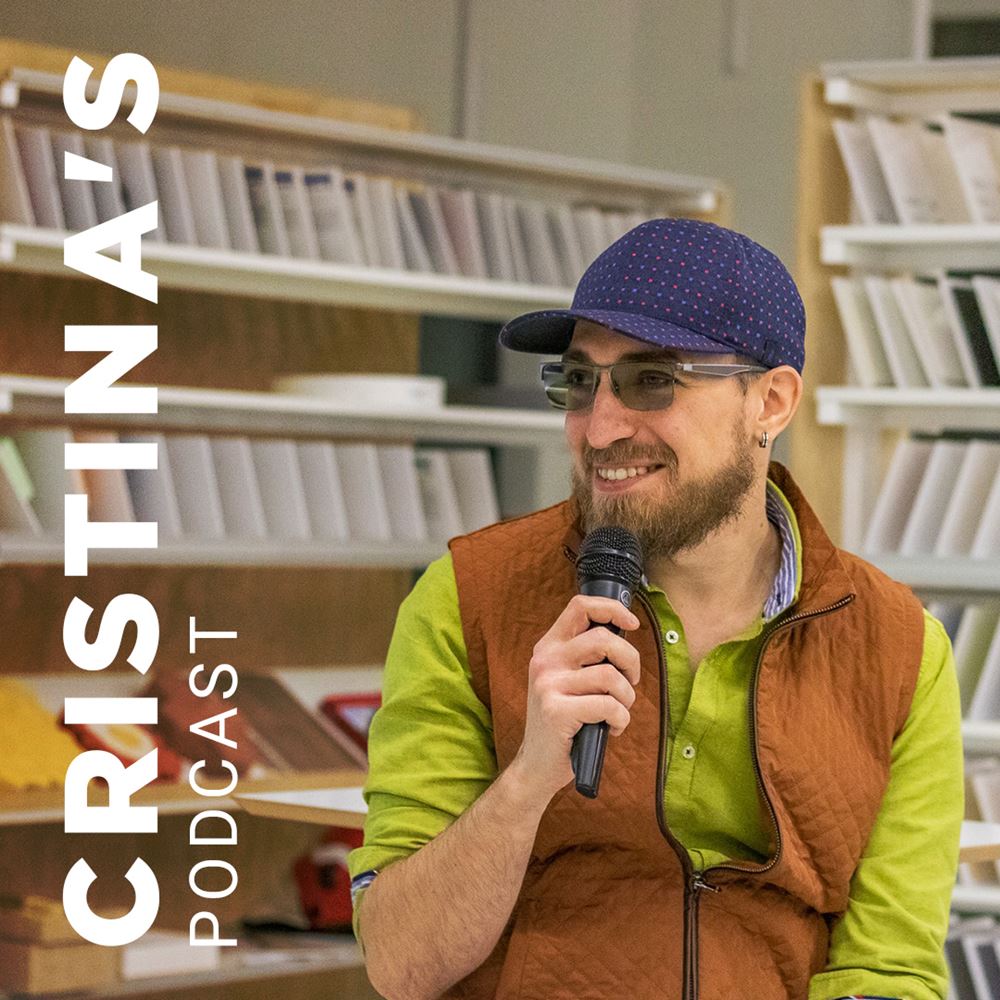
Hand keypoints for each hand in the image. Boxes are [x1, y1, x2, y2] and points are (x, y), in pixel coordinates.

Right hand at [510, 595, 640, 803]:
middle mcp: (545, 661)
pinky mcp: (556, 711)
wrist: (536, 766)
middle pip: (603, 639)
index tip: (632, 624)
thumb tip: (625, 633)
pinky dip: (621, 719)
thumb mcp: (567, 681)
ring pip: (610, 676)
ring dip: (627, 697)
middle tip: (631, 681)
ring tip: (618, 711)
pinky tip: (612, 728)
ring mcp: (548, 685)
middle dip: (631, 660)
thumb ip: (587, 657)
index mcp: (548, 647)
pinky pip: (609, 706)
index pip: (580, 607)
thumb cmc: (564, 722)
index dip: (612, 609)